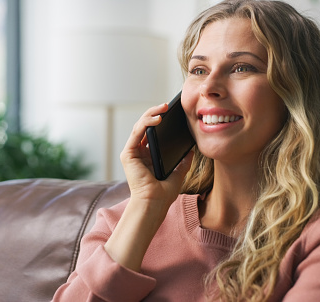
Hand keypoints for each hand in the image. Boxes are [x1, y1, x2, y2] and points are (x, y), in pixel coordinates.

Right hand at [105, 103, 193, 271]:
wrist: (154, 204)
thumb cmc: (163, 194)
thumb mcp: (178, 174)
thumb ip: (183, 162)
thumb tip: (191, 150)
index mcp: (148, 156)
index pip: (152, 132)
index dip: (161, 120)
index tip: (173, 112)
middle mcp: (138, 152)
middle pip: (145, 126)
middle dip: (155, 113)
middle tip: (167, 105)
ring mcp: (132, 152)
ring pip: (140, 126)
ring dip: (151, 114)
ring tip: (164, 108)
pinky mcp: (128, 154)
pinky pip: (137, 132)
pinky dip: (147, 123)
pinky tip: (158, 119)